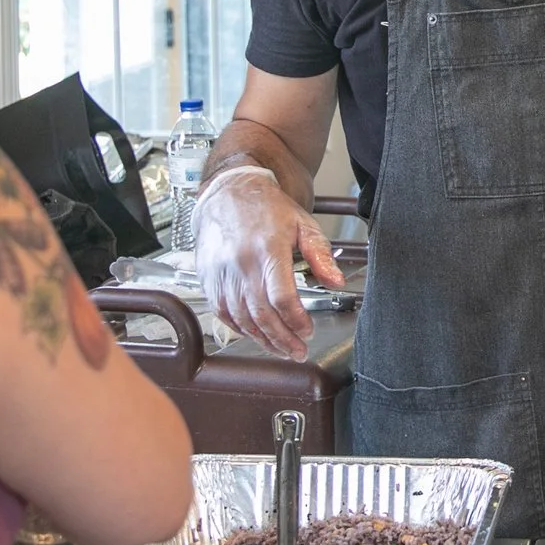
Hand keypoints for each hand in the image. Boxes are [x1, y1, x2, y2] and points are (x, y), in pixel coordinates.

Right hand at [191, 167, 342, 360]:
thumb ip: (320, 255)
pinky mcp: (208, 279)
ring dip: (262, 339)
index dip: (296, 321)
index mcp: (268, 249)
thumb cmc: (267, 208)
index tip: (308, 331)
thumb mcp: (303, 225)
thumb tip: (336, 282)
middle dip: (282, 339)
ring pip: (241, 318)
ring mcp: (221, 272)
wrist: (228, 193)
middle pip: (261, 314)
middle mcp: (241, 263)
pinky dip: (240, 328)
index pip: (281, 297)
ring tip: (280, 348)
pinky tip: (255, 335)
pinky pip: (223, 312)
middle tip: (297, 351)